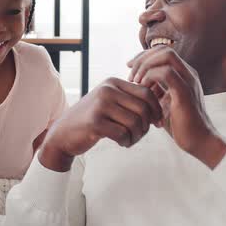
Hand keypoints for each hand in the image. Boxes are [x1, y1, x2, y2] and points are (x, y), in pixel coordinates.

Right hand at [39, 77, 162, 171]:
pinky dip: (126, 142)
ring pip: (135, 122)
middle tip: (139, 136)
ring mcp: (100, 105)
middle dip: (146, 126)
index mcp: (113, 82)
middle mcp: (107, 90)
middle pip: (143, 108)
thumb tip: (161, 105)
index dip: (156, 109)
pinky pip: (122, 134)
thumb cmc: (92, 119)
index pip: (146, 92)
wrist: (63, 133)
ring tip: (129, 140)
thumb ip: (131, 100)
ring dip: (136, 136)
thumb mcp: (110, 103)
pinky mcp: (95, 122)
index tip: (156, 123)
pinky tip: (121, 143)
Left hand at [127, 46, 225, 167]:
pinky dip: (150, 77)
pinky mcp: (185, 92)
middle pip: (163, 49)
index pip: (162, 51)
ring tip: (135, 81)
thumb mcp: (162, 102)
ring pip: (166, 55)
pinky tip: (143, 88)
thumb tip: (136, 81)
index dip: (143, 56)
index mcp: (183, 74)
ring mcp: (188, 81)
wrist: (198, 141)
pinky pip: (166, 73)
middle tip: (130, 74)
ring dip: (145, 65)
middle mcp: (188, 73)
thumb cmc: (179, 124)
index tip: (129, 67)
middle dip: (142, 58)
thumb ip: (154, 89)